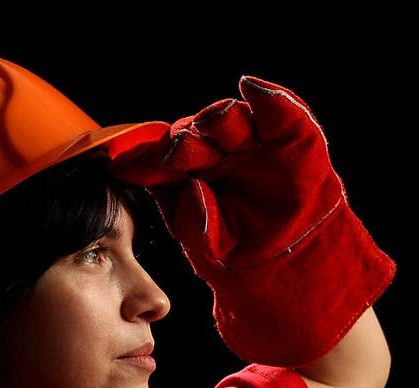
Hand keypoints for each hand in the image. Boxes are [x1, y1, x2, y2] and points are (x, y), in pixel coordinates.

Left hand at [111, 77, 394, 366]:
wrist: (292, 268)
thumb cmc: (244, 254)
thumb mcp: (208, 242)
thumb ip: (192, 217)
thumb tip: (192, 187)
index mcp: (189, 176)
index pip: (163, 158)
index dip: (147, 160)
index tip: (127, 166)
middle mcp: (216, 154)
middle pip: (192, 132)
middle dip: (184, 142)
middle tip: (179, 155)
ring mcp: (252, 143)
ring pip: (228, 119)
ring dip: (218, 123)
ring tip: (219, 136)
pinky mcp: (290, 137)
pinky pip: (279, 110)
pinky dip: (269, 97)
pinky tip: (251, 89)